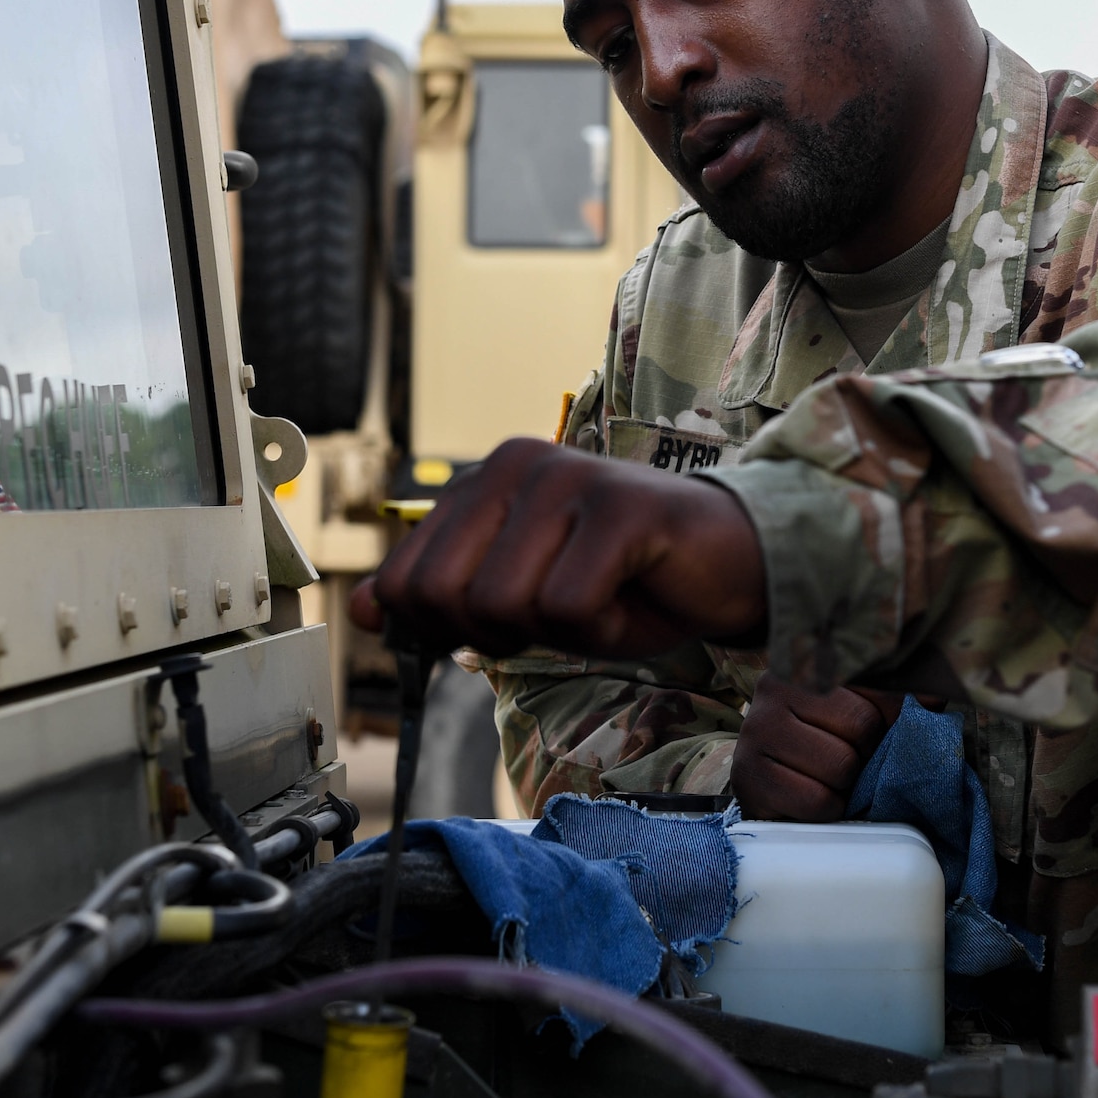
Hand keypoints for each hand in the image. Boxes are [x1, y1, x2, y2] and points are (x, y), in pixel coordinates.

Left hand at [349, 437, 766, 658]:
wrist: (730, 566)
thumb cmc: (625, 582)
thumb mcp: (521, 597)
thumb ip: (444, 598)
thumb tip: (367, 612)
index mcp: (483, 479)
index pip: (406, 579)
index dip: (442, 628)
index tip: (502, 624)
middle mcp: (516, 463)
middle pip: (443, 595)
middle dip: (496, 633)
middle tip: (559, 614)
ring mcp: (568, 479)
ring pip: (503, 605)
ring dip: (556, 634)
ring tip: (601, 600)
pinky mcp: (619, 509)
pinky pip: (567, 608)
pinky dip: (600, 631)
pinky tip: (632, 598)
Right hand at [731, 673, 900, 820]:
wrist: (764, 778)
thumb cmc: (821, 743)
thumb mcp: (857, 711)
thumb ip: (895, 699)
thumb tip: (937, 697)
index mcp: (806, 665)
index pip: (876, 688)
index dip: (891, 720)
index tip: (881, 734)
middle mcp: (772, 691)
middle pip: (860, 729)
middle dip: (864, 757)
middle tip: (848, 763)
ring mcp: (754, 734)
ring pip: (839, 768)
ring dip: (845, 787)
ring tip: (828, 780)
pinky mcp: (747, 779)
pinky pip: (816, 802)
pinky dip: (826, 810)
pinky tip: (812, 798)